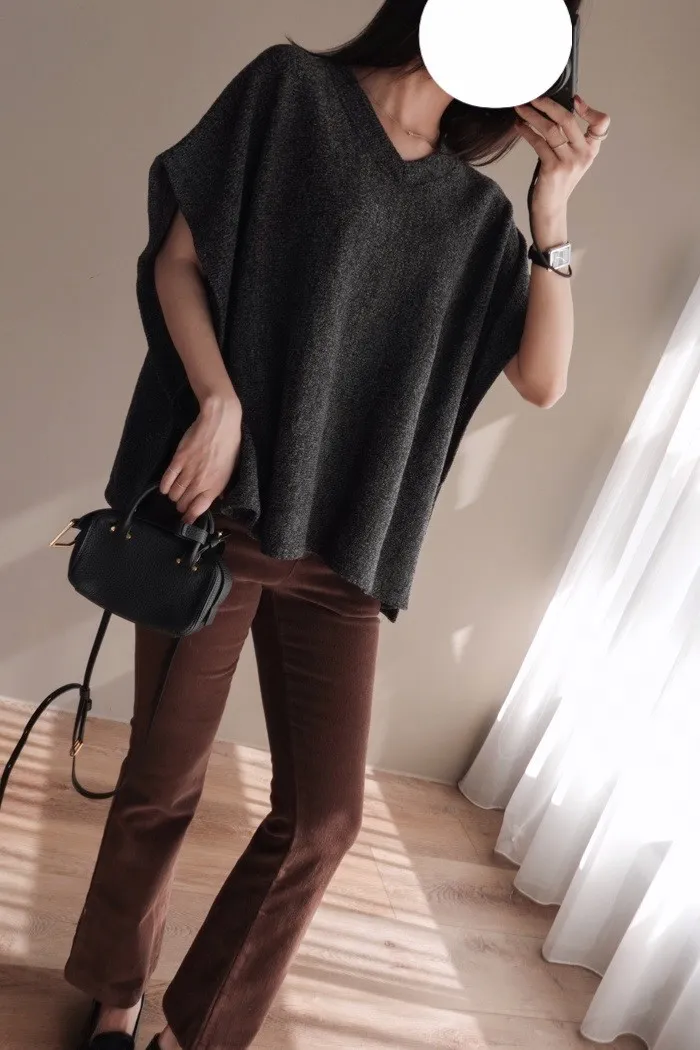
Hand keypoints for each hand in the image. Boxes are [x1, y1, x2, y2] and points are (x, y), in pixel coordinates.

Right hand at [160, 394, 242, 523]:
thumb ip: (223, 486)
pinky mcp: (178, 460)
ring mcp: (188, 471)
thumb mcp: (231, 468)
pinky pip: (167, 479)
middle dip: (181, 506)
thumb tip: (219, 498)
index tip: (187, 520)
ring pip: (174, 493)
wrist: (219, 423)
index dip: (190, 517)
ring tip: (174, 494)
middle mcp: (200, 482)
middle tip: (181, 503)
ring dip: (173, 496)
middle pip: (183, 503)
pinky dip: (164, 486)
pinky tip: (164, 488)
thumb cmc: (229, 445)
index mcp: (215, 486)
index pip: (198, 509)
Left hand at [514, 95, 610, 238]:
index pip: (601, 124)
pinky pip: (538, 143)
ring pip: (550, 130)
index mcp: (590, 149)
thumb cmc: (556, 181)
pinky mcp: (553, 169)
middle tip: (533, 97)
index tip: (574, 99)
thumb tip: (550, 110)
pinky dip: (526, 132)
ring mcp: (569, 162)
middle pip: (568, 120)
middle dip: (547, 105)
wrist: (551, 209)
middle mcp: (583, 154)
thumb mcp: (570, 158)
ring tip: (520, 109)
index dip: (590, 109)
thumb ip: (568, 138)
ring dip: (532, 116)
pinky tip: (518, 126)